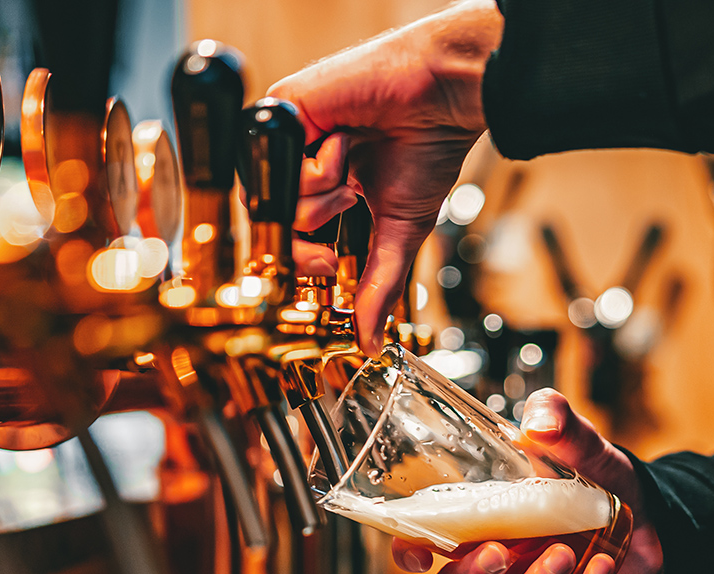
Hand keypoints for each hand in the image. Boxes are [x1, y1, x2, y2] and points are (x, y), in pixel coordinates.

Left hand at [268, 0, 502, 355]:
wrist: (442, 95)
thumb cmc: (427, 147)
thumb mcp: (399, 231)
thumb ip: (378, 285)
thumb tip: (370, 339)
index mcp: (324, 189)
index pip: (288, 240)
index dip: (303, 262)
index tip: (330, 263)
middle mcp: (299, 165)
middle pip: (271, 225)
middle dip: (307, 235)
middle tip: (345, 213)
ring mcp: (288, 141)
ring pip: (274, 203)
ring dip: (322, 196)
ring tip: (353, 168)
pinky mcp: (281, 113)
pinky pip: (280, 170)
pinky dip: (321, 169)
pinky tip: (346, 142)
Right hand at [391, 389, 663, 573]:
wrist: (649, 517)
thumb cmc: (593, 481)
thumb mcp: (580, 445)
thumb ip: (560, 423)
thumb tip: (540, 418)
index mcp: (479, 520)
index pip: (425, 542)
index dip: (410, 551)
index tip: (417, 551)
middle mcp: (495, 561)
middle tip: (497, 551)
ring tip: (562, 553)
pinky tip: (602, 568)